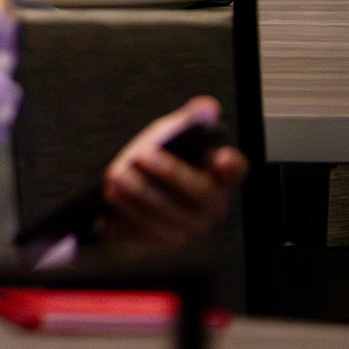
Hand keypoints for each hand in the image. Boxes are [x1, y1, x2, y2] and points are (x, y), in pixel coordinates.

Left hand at [100, 96, 249, 255]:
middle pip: (201, 194)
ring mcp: (186, 228)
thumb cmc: (151, 162)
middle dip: (171, 174)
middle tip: (142, 156)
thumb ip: (187, 120)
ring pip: (171, 216)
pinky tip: (113, 200)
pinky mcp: (160, 241)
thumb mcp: (166, 135)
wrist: (121, 190)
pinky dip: (128, 214)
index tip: (222, 158)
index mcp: (215, 175)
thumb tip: (207, 106)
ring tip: (117, 176)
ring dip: (141, 195)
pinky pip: (147, 233)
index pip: (236, 171)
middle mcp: (208, 206)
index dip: (232, 166)